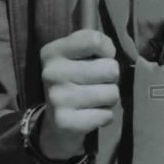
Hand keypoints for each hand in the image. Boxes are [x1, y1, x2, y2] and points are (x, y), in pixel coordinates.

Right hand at [38, 30, 119, 159]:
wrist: (55, 121)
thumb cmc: (74, 79)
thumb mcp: (77, 54)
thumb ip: (95, 43)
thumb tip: (110, 51)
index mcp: (52, 52)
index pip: (94, 40)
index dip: (107, 50)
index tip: (100, 58)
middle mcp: (51, 73)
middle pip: (110, 68)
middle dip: (111, 78)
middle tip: (97, 83)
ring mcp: (57, 99)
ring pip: (112, 93)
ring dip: (109, 98)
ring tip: (94, 99)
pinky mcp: (65, 122)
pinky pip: (107, 115)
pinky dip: (105, 116)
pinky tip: (91, 114)